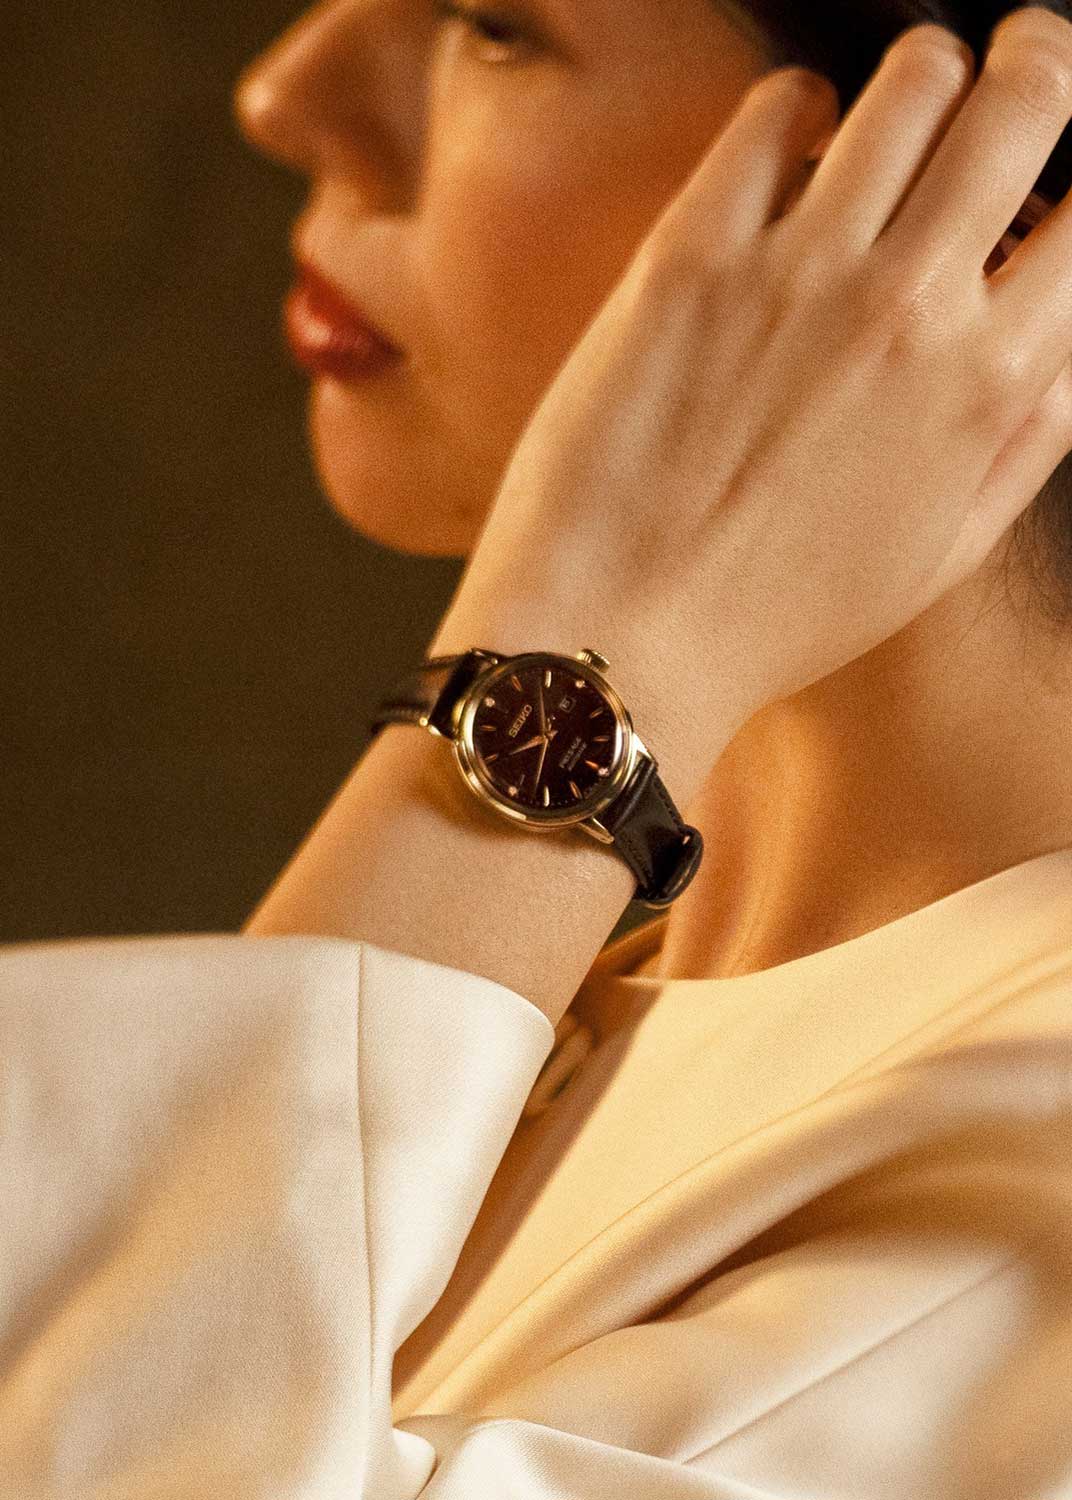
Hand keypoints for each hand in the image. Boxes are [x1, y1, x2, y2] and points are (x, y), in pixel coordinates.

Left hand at [435, 7, 1071, 789]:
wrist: (619, 641)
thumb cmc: (774, 619)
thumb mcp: (938, 553)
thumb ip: (1023, 438)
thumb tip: (1063, 342)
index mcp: (990, 390)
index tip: (1054, 175)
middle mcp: (911, 310)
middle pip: (1024, 100)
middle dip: (1034, 62)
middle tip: (1016, 64)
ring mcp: (801, 272)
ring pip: (911, 78)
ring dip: (923, 73)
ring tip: (900, 104)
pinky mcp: (694, 256)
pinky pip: (775, 111)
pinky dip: (796, 109)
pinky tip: (788, 150)